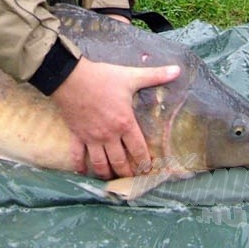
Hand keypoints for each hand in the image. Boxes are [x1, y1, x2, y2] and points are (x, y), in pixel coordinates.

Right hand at [50, 57, 179, 179]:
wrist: (71, 78)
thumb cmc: (102, 77)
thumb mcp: (130, 76)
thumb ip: (155, 75)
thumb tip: (177, 70)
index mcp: (125, 123)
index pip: (138, 149)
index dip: (144, 162)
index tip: (147, 169)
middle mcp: (109, 135)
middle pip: (120, 162)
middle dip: (127, 173)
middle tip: (131, 178)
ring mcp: (91, 138)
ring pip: (100, 163)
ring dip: (107, 174)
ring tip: (111, 178)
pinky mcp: (76, 135)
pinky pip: (77, 156)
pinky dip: (80, 166)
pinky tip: (82, 173)